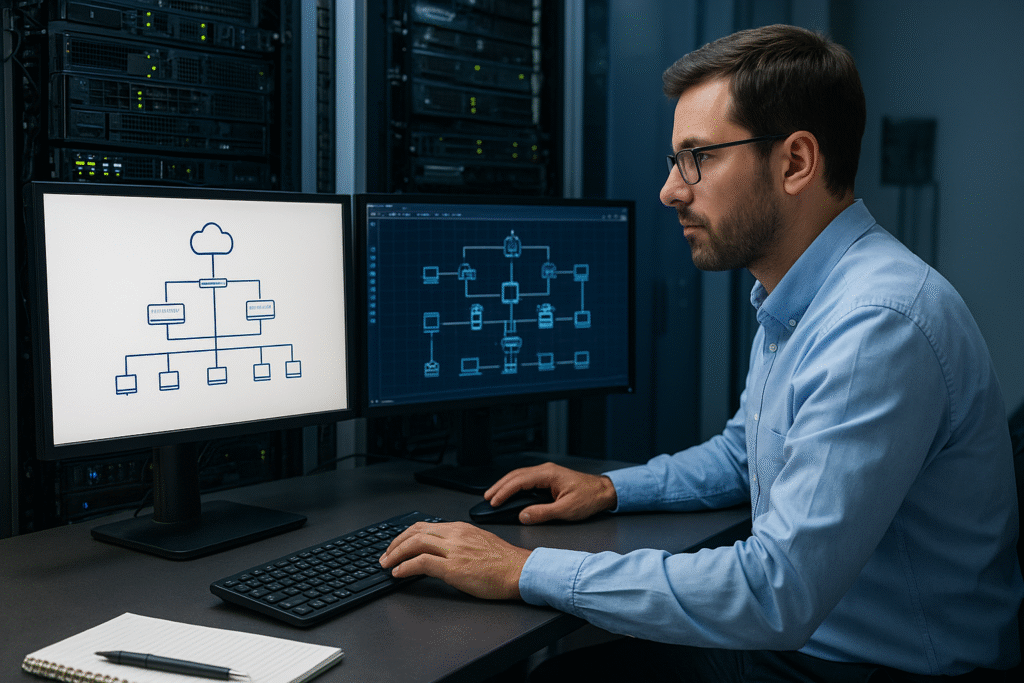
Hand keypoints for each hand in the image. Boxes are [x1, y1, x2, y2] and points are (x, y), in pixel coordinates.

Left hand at [379, 521, 531, 599]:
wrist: (520, 571)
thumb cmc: (505, 562)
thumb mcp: (479, 542)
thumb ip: (460, 543)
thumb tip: (442, 552)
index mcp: (461, 528)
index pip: (425, 526)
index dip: (406, 535)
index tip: (397, 544)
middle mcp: (455, 535)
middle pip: (415, 532)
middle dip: (396, 543)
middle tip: (385, 554)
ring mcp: (453, 550)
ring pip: (414, 544)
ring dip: (395, 554)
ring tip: (386, 564)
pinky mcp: (453, 568)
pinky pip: (421, 563)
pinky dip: (405, 567)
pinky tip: (398, 573)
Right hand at [485, 462, 617, 524]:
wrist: (604, 492)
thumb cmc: (589, 498)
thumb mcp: (566, 510)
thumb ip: (543, 513)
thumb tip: (523, 516)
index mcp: (548, 474)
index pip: (519, 481)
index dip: (504, 491)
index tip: (494, 501)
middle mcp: (545, 471)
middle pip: (516, 475)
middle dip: (499, 486)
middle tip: (487, 498)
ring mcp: (547, 473)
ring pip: (519, 476)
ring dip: (505, 485)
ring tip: (493, 495)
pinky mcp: (548, 478)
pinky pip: (526, 480)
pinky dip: (515, 486)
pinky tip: (510, 492)